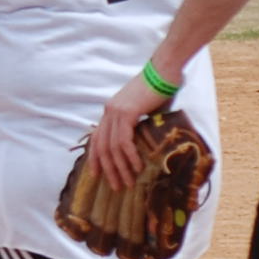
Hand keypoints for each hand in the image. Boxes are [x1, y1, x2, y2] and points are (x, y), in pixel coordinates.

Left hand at [88, 73, 168, 187]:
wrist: (163, 71)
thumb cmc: (157, 90)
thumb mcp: (142, 110)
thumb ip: (136, 125)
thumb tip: (141, 143)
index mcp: (110, 111)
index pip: (97, 139)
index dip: (95, 158)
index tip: (96, 174)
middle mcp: (109, 112)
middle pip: (102, 146)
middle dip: (108, 169)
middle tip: (115, 186)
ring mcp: (116, 112)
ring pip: (112, 147)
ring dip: (120, 167)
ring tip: (128, 182)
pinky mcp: (127, 113)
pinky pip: (124, 141)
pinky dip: (129, 156)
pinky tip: (137, 167)